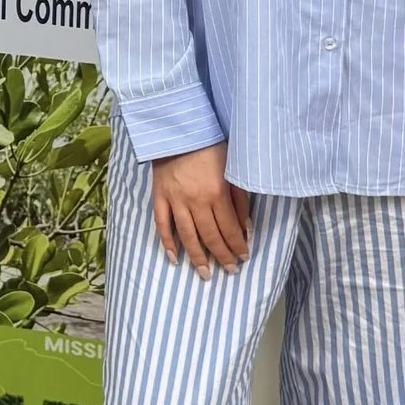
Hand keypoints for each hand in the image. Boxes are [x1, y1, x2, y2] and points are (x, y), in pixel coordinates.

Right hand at [152, 145, 251, 273]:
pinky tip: (174, 258)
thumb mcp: (232, 169)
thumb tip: (245, 227)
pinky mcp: (159, 197)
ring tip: (205, 274)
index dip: (237, 246)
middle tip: (229, 271)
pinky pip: (162, 224)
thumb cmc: (210, 147)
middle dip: (222, 256)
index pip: (229, 228)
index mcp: (216, 193)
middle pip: (210, 236)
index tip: (243, 258)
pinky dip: (167, 243)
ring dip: (197, 257)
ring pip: (187, 236)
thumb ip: (239, 199)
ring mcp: (175, 200)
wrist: (179, 130)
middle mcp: (195, 201)